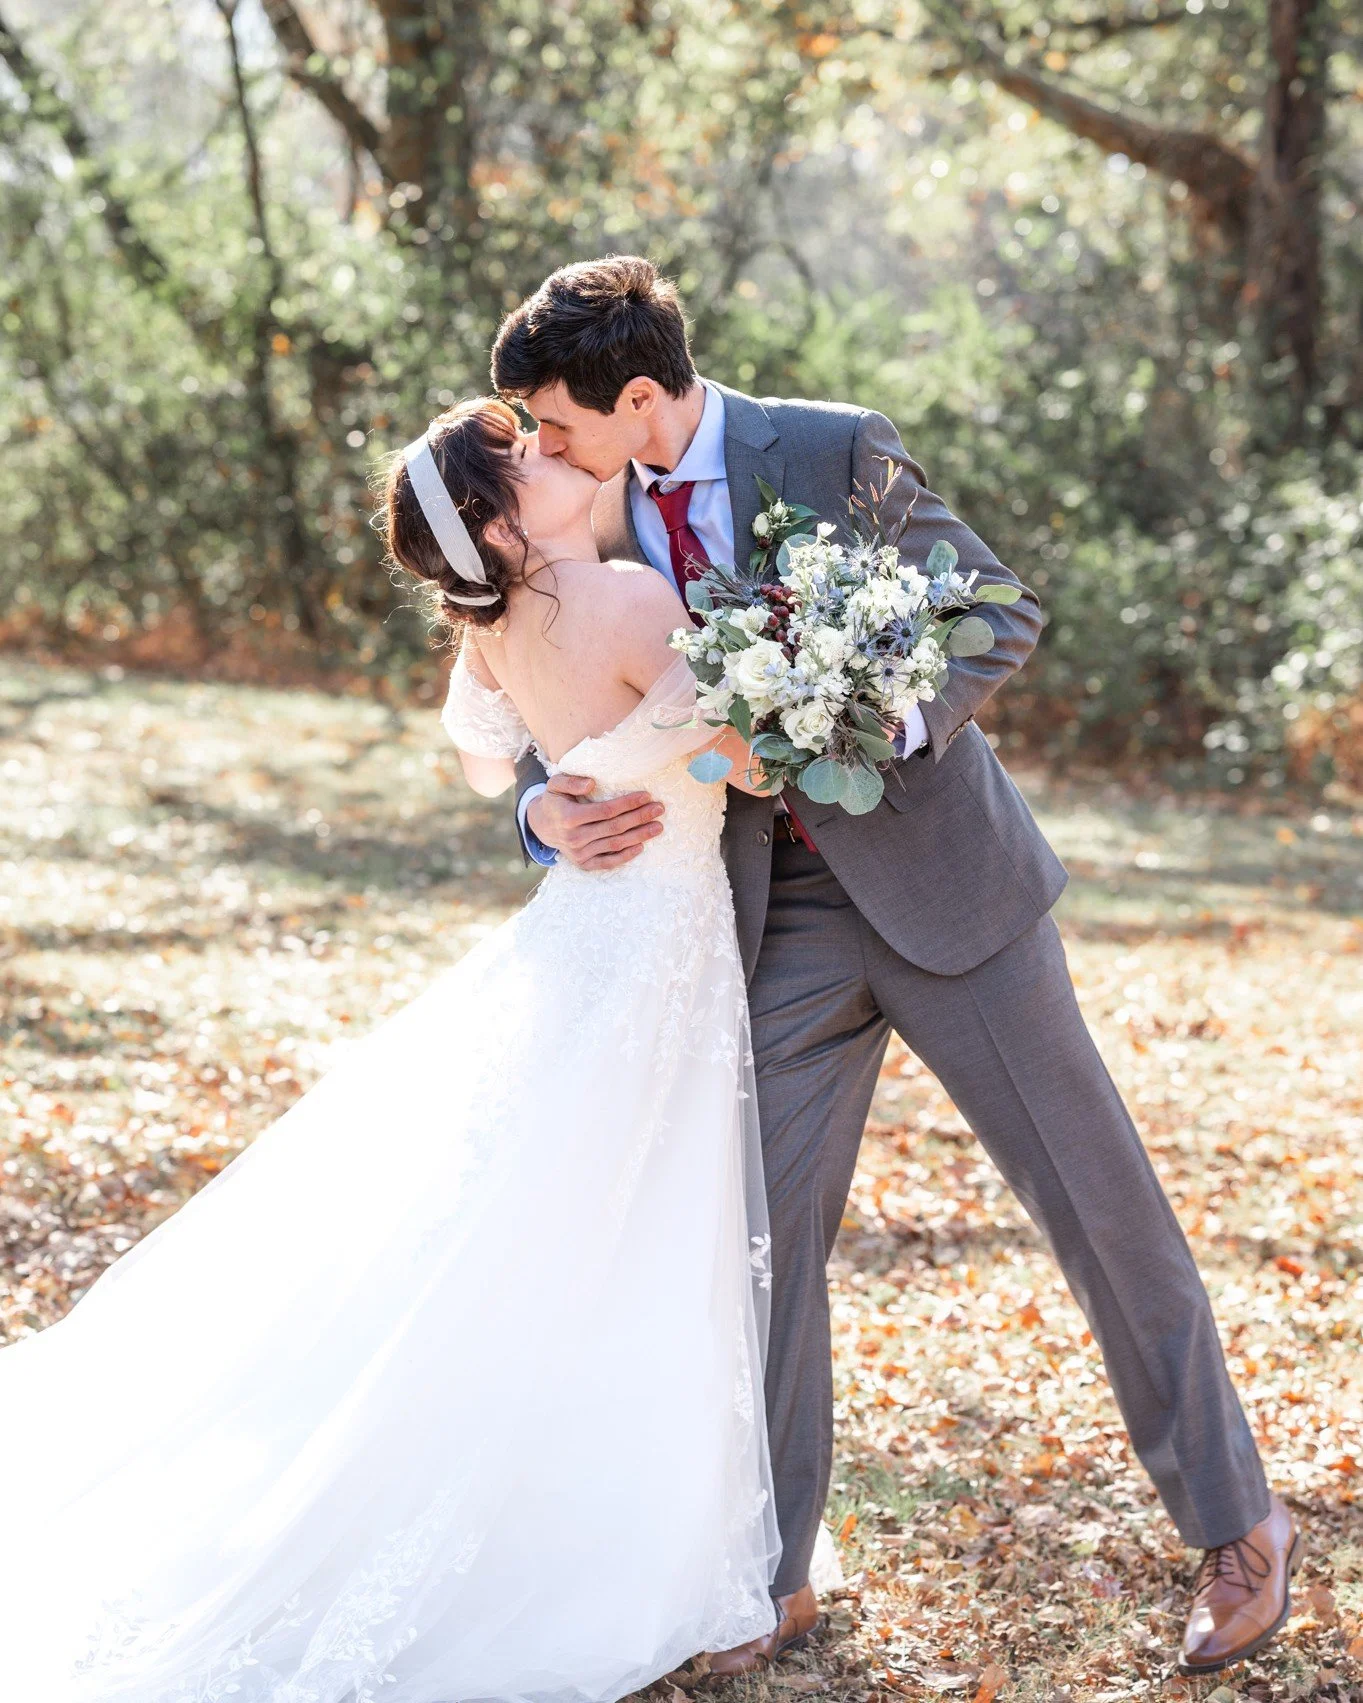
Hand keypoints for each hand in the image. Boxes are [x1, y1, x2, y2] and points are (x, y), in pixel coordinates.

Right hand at [526, 773, 664, 870]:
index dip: (628, 803)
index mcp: (569, 817)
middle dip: (640, 817)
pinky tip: (641, 846)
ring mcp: (579, 853)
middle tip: (659, 809)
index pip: (606, 810)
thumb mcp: (555, 784)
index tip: (646, 796)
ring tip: (658, 827)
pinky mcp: (583, 864)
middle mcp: (575, 838)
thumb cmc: (555, 800)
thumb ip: (571, 781)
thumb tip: (591, 783)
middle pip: (615, 827)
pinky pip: (608, 862)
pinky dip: (625, 856)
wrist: (542, 826)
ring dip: (639, 836)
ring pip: (615, 844)